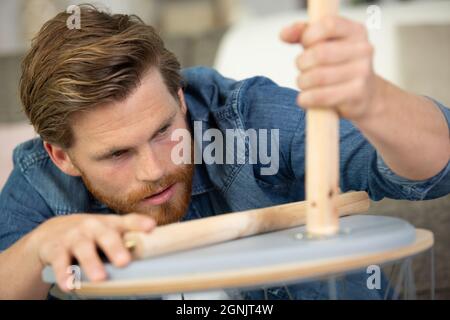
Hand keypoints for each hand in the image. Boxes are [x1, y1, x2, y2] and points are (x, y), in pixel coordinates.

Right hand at [30, 213, 154, 291]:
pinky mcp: (56, 249)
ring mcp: (74, 237)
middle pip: (106, 235)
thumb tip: (152, 254)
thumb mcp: (108, 231)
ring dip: (91, 263)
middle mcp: (93, 227)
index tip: (150, 227)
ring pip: (83, 249)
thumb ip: (127, 239)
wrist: (51, 232)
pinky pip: (60, 262)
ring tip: (99, 278)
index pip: (128, 221)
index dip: (139, 223)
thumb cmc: (89, 234)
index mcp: (110, 224)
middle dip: (115, 247)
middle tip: (124, 261)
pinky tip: (70, 284)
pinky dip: (65, 274)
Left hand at [280, 16, 379, 120]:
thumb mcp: (323, 44)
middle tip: (303, 69)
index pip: (328, 25)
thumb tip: (284, 34)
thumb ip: (303, 34)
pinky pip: (321, 96)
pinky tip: (305, 99)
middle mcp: (363, 49)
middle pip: (319, 53)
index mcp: (356, 31)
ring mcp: (362, 72)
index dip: (309, 36)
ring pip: (317, 77)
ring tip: (304, 84)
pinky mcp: (357, 94)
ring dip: (303, 82)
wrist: (365, 96)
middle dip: (302, 63)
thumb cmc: (339, 66)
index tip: (305, 45)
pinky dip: (306, 99)